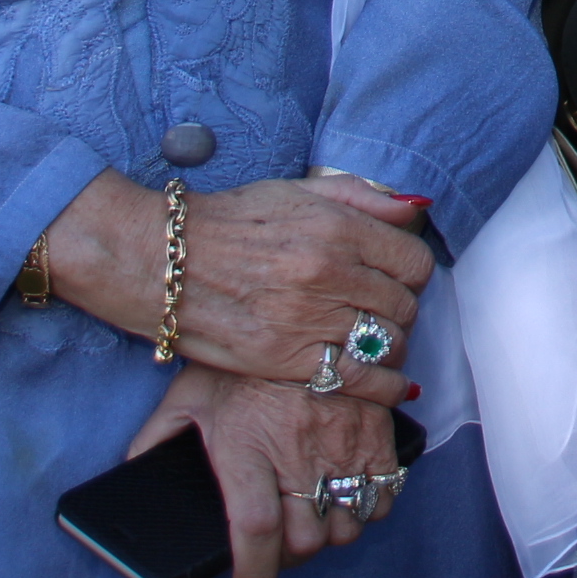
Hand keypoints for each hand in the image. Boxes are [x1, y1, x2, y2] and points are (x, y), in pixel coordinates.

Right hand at [42, 173, 431, 397]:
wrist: (160, 262)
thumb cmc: (229, 222)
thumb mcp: (297, 191)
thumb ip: (363, 198)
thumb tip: (416, 211)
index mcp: (336, 227)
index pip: (413, 261)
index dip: (412, 274)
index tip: (398, 279)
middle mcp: (329, 272)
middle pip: (404, 305)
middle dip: (401, 311)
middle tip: (382, 313)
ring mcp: (308, 319)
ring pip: (386, 343)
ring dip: (390, 346)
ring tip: (373, 343)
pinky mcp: (286, 360)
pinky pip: (357, 380)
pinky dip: (382, 386)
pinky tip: (386, 385)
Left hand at [127, 362, 403, 577]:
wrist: (301, 300)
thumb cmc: (241, 353)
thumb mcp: (189, 392)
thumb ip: (158, 436)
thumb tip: (133, 472)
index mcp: (248, 446)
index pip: (256, 530)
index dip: (255, 572)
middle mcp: (298, 450)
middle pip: (306, 538)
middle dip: (291, 557)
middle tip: (279, 547)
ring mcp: (342, 441)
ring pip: (348, 522)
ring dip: (330, 532)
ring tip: (314, 519)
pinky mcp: (377, 427)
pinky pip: (385, 492)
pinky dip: (370, 506)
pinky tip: (350, 495)